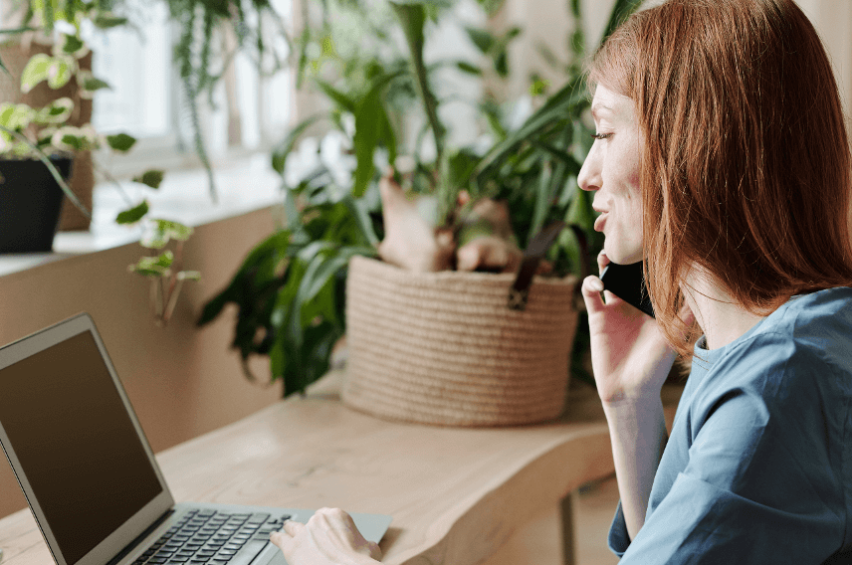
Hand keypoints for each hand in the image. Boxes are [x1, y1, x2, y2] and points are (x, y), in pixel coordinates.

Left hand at [269, 508, 381, 564]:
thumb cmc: (359, 563)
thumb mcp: (371, 549)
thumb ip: (366, 543)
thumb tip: (368, 546)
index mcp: (338, 516)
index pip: (328, 516)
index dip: (327, 526)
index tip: (327, 533)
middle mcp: (319, 520)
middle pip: (310, 521)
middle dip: (309, 528)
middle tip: (308, 535)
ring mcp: (304, 532)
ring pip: (293, 527)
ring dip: (289, 528)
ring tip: (284, 528)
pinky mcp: (292, 547)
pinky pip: (280, 539)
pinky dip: (276, 538)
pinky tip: (273, 537)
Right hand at [580, 252, 688, 404]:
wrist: (630, 390)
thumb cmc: (656, 366)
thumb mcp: (674, 336)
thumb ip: (684, 313)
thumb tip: (704, 289)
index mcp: (653, 305)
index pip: (651, 275)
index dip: (650, 257)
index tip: (653, 240)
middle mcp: (633, 303)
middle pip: (627, 270)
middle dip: (626, 254)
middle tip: (627, 239)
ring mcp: (614, 308)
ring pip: (607, 276)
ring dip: (606, 262)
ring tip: (608, 253)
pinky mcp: (597, 316)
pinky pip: (590, 293)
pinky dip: (590, 283)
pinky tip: (596, 282)